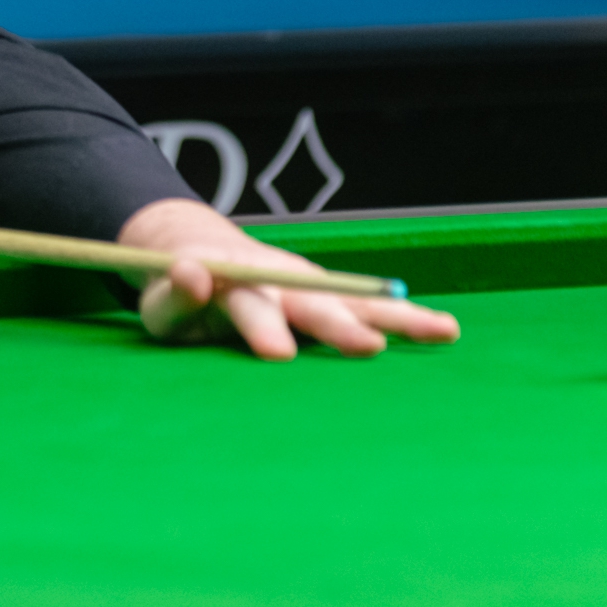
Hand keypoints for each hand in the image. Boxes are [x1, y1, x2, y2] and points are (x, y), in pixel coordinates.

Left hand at [119, 197, 459, 360]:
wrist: (201, 251)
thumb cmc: (178, 293)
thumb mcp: (162, 302)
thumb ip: (176, 295)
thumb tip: (191, 273)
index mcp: (233, 285)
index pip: (247, 304)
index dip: (262, 327)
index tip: (278, 355)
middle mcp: (279, 281)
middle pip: (311, 303)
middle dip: (337, 326)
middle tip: (366, 347)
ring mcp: (308, 286)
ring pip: (353, 300)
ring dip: (393, 316)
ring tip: (439, 330)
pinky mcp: (327, 296)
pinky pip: (369, 307)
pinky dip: (404, 318)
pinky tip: (444, 330)